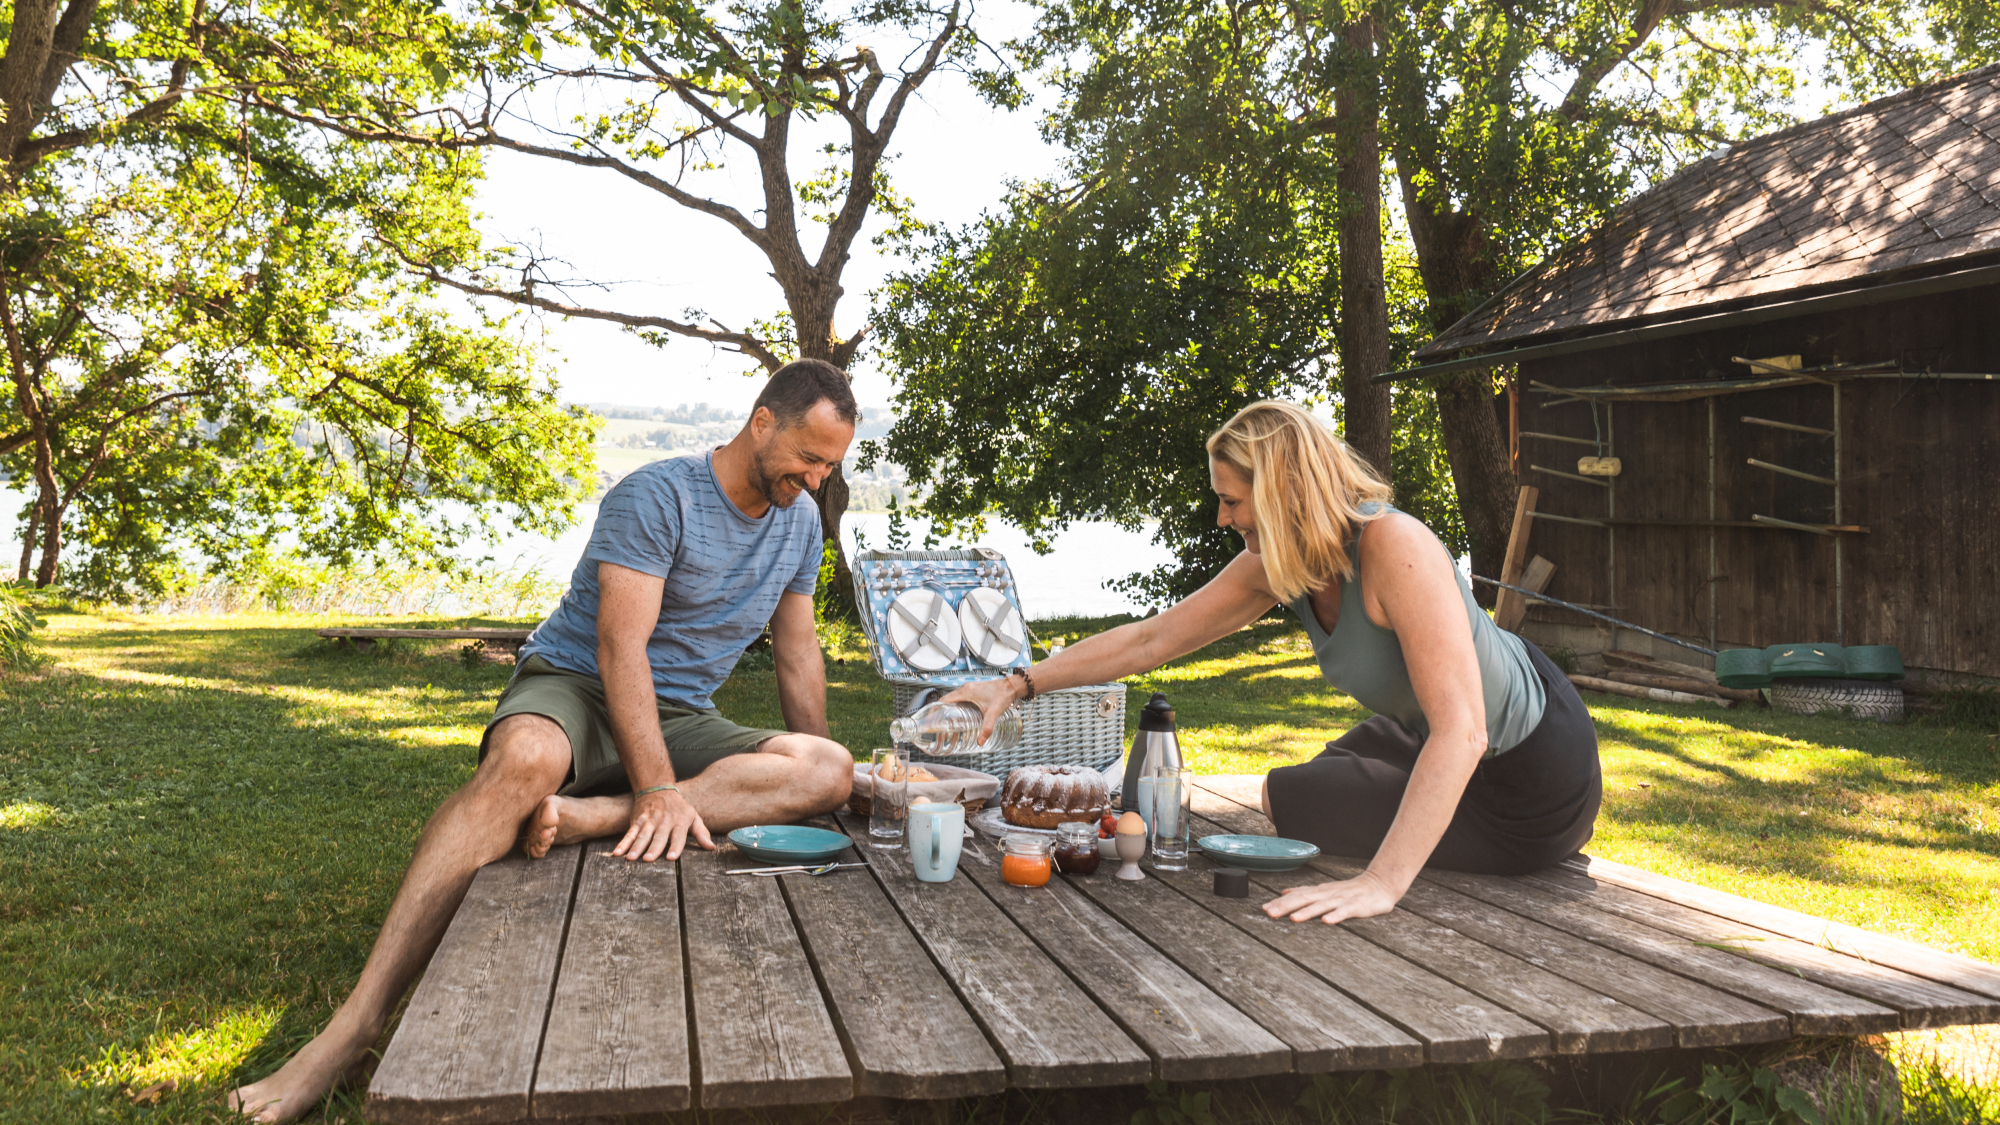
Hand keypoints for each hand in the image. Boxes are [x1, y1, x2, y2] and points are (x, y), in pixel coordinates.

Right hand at [612, 788, 712, 861]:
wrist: (658, 788)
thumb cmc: (678, 807)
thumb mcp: (693, 817)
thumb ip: (701, 833)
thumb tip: (711, 848)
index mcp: (679, 822)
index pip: (678, 836)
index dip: (675, 846)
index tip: (671, 857)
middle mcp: (664, 821)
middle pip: (658, 837)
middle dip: (653, 848)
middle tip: (648, 859)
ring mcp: (649, 820)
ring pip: (642, 835)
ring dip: (636, 847)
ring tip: (631, 858)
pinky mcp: (638, 820)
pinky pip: (630, 832)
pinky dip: (623, 842)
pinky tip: (617, 852)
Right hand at [939, 675, 1024, 740]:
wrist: (1012, 686)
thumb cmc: (1003, 695)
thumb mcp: (993, 713)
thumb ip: (987, 727)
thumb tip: (980, 741)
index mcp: (965, 691)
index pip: (944, 700)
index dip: (935, 709)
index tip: (931, 718)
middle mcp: (965, 689)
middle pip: (946, 700)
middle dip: (941, 712)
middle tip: (938, 724)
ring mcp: (969, 689)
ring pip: (953, 699)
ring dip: (948, 709)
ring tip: (947, 722)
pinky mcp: (974, 691)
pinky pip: (960, 698)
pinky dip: (956, 706)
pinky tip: (960, 716)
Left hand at [1261, 869, 1400, 924]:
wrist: (1380, 884)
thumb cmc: (1351, 890)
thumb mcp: (1325, 890)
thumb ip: (1305, 892)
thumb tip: (1284, 892)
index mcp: (1319, 892)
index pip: (1296, 896)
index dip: (1280, 903)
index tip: (1264, 909)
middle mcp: (1327, 894)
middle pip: (1304, 900)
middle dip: (1286, 907)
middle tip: (1269, 913)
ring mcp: (1342, 900)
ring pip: (1322, 906)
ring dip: (1307, 912)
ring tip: (1294, 919)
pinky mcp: (1357, 907)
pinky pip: (1345, 912)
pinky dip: (1336, 916)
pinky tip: (1327, 921)